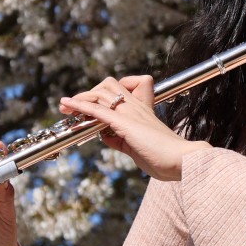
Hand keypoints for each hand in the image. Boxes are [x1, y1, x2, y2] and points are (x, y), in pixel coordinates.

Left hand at [60, 75, 209, 180]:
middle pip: (108, 86)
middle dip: (88, 93)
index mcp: (142, 110)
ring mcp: (130, 113)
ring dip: (79, 99)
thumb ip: (119, 139)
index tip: (88, 105)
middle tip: (71, 106)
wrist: (180, 160)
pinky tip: (69, 105)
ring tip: (64, 106)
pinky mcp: (125, 123)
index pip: (120, 91)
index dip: (102, 95)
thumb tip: (104, 135)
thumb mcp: (135, 147)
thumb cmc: (164, 157)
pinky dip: (81, 106)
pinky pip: (99, 110)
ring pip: (101, 94)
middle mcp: (136, 107)